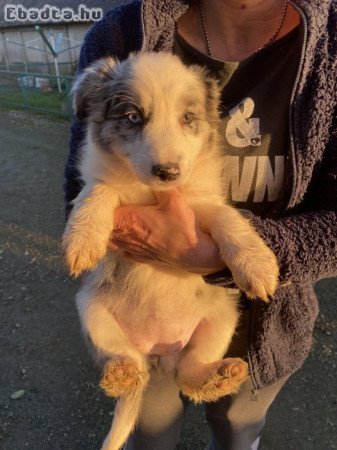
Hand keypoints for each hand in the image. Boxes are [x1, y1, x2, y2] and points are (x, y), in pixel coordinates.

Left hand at [109, 189, 224, 274]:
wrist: (193, 254)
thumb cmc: (181, 227)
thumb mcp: (173, 199)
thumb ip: (160, 185)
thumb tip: (153, 172)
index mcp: (128, 220)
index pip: (103, 215)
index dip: (100, 209)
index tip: (102, 201)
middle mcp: (125, 236)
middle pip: (104, 229)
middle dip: (104, 220)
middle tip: (108, 210)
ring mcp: (131, 249)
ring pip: (111, 242)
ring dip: (112, 232)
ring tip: (117, 223)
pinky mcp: (140, 258)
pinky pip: (123, 251)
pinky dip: (122, 244)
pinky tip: (129, 238)